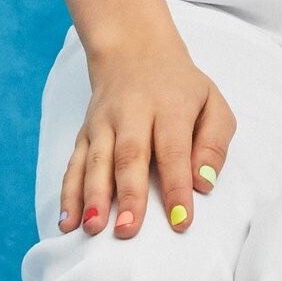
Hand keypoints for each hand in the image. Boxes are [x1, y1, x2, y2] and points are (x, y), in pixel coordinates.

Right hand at [61, 31, 237, 240]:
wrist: (133, 50)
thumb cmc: (180, 87)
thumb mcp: (212, 104)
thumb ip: (214, 143)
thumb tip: (203, 183)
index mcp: (170, 107)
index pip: (173, 150)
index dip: (176, 186)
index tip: (181, 221)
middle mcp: (132, 113)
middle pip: (129, 156)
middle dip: (128, 195)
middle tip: (129, 231)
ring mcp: (103, 123)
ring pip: (96, 160)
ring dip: (93, 196)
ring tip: (93, 229)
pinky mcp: (84, 132)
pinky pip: (74, 164)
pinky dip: (69, 193)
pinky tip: (67, 220)